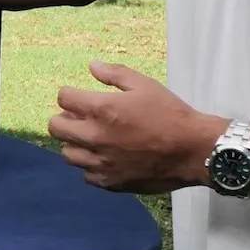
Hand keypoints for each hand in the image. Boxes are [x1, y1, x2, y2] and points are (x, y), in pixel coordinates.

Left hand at [48, 61, 225, 193]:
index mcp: (102, 110)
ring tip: (92, 139)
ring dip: (75, 144)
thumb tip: (92, 66)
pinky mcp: (111, 183)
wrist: (193, 150)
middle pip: (56, 128)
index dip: (69, 94)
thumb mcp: (145, 85)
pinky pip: (86, 175)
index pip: (63, 98)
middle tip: (80, 118)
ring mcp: (101, 163)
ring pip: (68, 154)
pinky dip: (91, 166)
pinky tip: (106, 159)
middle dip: (64, 118)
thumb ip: (115, 74)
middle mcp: (95, 137)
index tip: (78, 97)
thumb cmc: (170, 114)